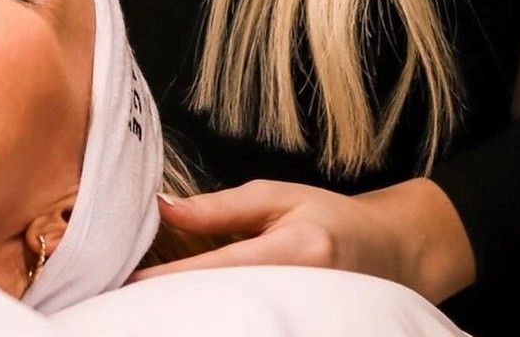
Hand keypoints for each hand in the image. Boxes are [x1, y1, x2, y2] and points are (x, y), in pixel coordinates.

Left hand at [124, 177, 475, 303]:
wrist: (392, 252)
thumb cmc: (330, 216)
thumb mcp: (276, 196)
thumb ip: (220, 208)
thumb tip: (165, 209)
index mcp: (296, 249)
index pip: (219, 268)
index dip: (171, 280)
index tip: (130, 284)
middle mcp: (304, 292)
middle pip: (226, 306)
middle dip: (177, 308)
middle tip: (127, 308)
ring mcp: (309, 319)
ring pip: (240, 323)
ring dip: (196, 319)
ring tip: (152, 314)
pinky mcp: (306, 329)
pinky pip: (257, 326)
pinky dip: (223, 322)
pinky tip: (195, 319)